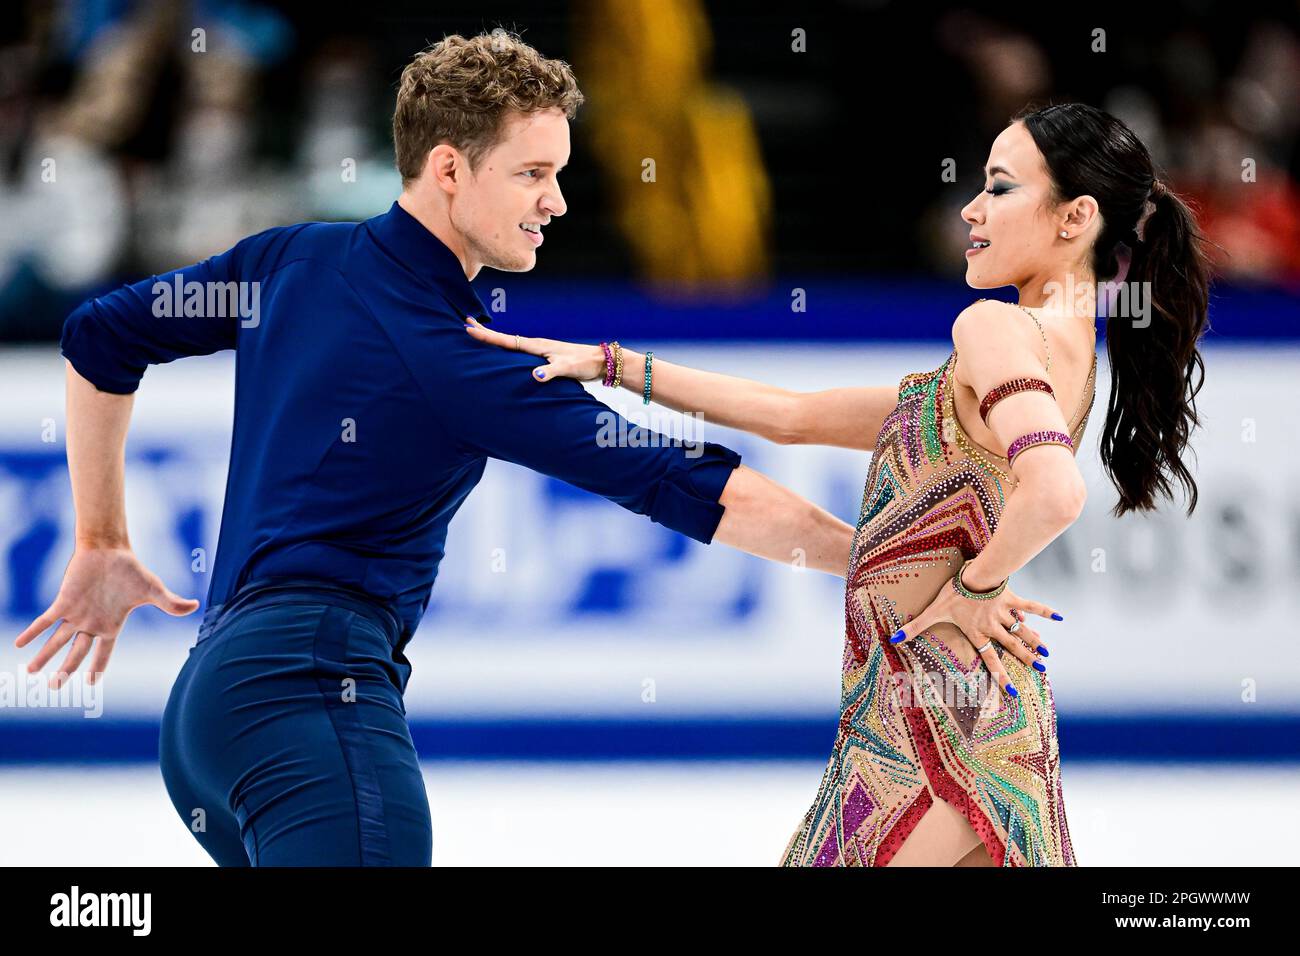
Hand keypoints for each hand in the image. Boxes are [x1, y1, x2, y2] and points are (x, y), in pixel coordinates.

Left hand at [14, 546, 200, 687]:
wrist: (110, 548)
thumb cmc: (132, 569)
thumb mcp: (153, 590)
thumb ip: (171, 603)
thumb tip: (195, 606)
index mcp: (111, 625)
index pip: (103, 653)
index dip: (97, 669)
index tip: (90, 684)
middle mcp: (91, 624)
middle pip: (76, 653)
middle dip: (66, 671)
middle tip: (55, 688)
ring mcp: (76, 614)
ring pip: (57, 641)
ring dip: (44, 657)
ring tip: (32, 672)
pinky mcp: (64, 601)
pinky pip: (45, 621)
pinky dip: (33, 632)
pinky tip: (19, 643)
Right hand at [463, 316, 606, 382]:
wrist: (599, 361)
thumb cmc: (583, 364)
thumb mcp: (567, 369)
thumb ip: (551, 372)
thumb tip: (535, 376)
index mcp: (537, 346)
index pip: (507, 340)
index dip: (488, 336)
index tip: (469, 328)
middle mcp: (536, 346)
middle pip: (504, 339)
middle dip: (485, 332)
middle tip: (466, 323)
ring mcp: (539, 351)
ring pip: (510, 345)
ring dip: (494, 340)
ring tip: (478, 335)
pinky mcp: (544, 358)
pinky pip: (518, 353)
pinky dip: (506, 350)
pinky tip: (502, 354)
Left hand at [888, 574, 1056, 698]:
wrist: (972, 574)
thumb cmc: (951, 594)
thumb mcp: (932, 611)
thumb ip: (915, 627)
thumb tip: (894, 638)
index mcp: (977, 633)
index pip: (990, 659)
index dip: (1000, 676)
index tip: (1013, 692)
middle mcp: (994, 626)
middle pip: (1012, 646)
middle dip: (1026, 659)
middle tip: (1041, 670)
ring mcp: (1004, 613)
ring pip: (1022, 631)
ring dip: (1035, 642)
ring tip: (1047, 654)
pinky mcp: (1012, 598)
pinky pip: (1031, 605)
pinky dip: (1044, 611)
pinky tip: (1059, 617)